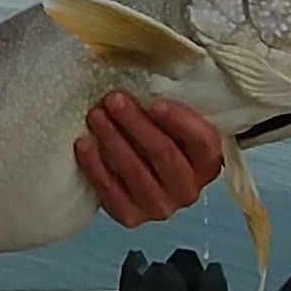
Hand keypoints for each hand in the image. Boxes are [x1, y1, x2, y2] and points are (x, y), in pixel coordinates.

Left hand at [73, 92, 221, 226]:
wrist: (141, 178)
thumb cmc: (158, 141)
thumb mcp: (171, 125)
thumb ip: (166, 110)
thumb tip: (146, 74)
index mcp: (207, 164)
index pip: (203, 142)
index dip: (180, 121)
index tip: (155, 101)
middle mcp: (188, 190)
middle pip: (164, 153)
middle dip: (136, 123)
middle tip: (113, 99)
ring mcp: (160, 206)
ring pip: (135, 170)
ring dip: (112, 139)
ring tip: (95, 115)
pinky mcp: (131, 216)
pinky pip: (110, 190)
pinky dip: (95, 165)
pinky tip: (84, 143)